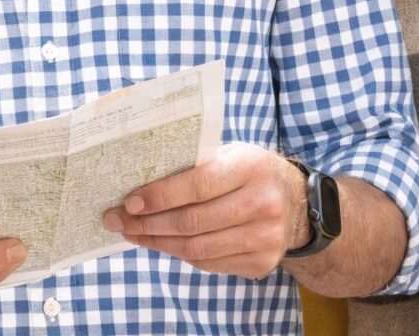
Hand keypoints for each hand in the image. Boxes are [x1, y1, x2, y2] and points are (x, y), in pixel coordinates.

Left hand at [103, 142, 307, 278]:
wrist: (300, 205)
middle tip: (118, 220)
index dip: (159, 196)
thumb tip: (141, 181)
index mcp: (251, 167)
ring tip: (134, 233)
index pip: (197, 185)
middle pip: (192, 222)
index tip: (129, 201)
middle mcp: (262, 204)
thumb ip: (196, 164)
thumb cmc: (253, 172)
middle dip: (147, 223)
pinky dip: (180, 254)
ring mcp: (265, 238)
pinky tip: (161, 243)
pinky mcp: (261, 263)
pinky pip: (208, 263)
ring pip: (196, 249)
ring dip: (157, 242)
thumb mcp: (232, 154)